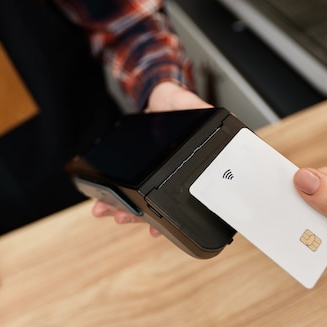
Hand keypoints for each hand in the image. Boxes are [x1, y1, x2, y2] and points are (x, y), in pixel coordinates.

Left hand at [93, 81, 209, 234]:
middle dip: (140, 217)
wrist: (158, 97)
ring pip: (140, 202)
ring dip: (125, 211)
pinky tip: (101, 203)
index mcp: (189, 166)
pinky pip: (125, 188)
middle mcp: (172, 176)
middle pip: (158, 206)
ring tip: (112, 214)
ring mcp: (154, 176)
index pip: (184, 197)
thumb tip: (225, 117)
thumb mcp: (191, 103)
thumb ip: (201, 110)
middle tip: (126, 219)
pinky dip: (112, 197)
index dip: (171, 218)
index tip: (156, 230)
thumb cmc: (178, 103)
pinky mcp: (137, 170)